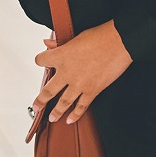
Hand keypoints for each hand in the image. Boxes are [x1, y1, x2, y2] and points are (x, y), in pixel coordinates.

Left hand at [27, 20, 131, 135]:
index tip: (42, 62)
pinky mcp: (92, 90)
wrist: (118, 43)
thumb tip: (46, 43)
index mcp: (60, 56)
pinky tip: (70, 120)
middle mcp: (66, 72)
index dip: (41, 60)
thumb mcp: (74, 37)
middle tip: (36, 107)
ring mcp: (79, 84)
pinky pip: (81, 106)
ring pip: (63, 102)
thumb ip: (58, 43)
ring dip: (56, 112)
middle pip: (48, 90)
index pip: (41, 60)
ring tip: (51, 118)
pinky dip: (75, 114)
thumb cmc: (98, 37)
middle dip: (40, 100)